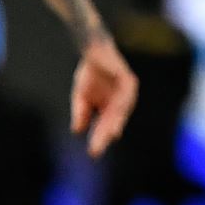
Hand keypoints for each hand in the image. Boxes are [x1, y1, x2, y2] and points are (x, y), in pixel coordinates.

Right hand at [71, 37, 136, 159]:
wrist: (93, 51)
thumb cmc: (90, 74)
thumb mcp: (82, 96)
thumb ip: (82, 112)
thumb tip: (77, 131)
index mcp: (111, 109)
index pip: (105, 127)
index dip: (100, 139)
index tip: (93, 153)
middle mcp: (121, 103)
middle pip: (114, 123)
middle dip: (106, 136)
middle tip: (98, 150)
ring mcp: (126, 93)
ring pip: (121, 112)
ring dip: (115, 124)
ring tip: (109, 136)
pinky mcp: (128, 80)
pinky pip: (126, 94)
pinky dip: (121, 103)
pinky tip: (116, 113)